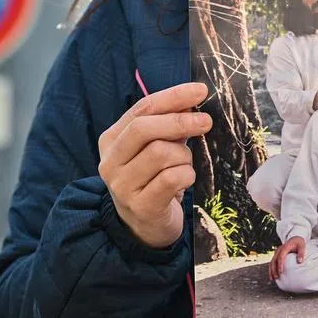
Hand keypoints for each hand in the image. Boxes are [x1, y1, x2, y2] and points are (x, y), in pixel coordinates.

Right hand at [97, 82, 211, 249]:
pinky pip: (172, 178)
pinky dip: (187, 175)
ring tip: (184, 165)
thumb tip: (192, 100)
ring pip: (162, 153)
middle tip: (206, 122)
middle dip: (180, 121)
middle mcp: (110, 162)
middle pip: (144, 128)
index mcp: (111, 140)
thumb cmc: (153, 178)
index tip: (200, 91)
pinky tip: (185, 181)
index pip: (142, 109)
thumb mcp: (154, 147)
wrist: (144, 226)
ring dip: (184, 156)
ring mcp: (122, 186)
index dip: (173, 96)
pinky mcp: (141, 206)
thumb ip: (168, 124)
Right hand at [269, 236, 306, 280]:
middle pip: (274, 260)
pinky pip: (272, 263)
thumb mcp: (302, 246)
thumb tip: (300, 261)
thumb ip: (301, 253)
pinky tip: (272, 276)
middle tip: (276, 277)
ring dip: (271, 270)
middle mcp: (279, 250)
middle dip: (274, 269)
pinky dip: (271, 269)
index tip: (281, 271)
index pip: (281, 256)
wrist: (295, 238)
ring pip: (272, 262)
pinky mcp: (277, 255)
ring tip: (272, 279)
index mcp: (284, 247)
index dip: (280, 264)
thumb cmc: (299, 243)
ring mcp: (277, 253)